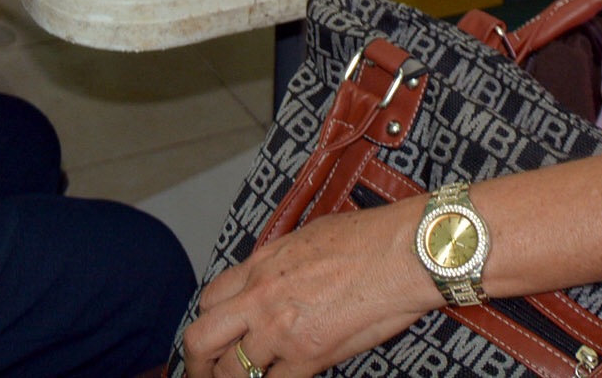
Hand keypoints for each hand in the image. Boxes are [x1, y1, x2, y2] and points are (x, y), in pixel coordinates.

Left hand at [181, 201, 437, 377]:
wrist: (403, 253)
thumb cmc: (367, 238)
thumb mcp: (308, 238)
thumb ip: (282, 264)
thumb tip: (276, 278)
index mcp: (261, 266)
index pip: (210, 299)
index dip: (209, 321)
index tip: (217, 335)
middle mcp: (260, 298)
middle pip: (201, 339)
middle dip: (197, 363)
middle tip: (204, 374)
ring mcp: (281, 331)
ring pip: (232, 372)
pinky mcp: (308, 356)